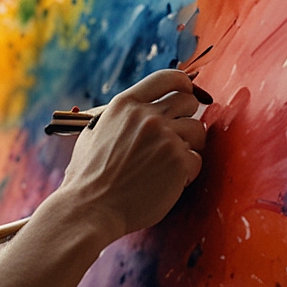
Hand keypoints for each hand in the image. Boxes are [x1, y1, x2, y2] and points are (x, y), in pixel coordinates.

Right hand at [56, 68, 205, 243]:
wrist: (90, 208)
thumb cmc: (88, 177)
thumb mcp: (94, 133)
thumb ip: (120, 118)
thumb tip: (140, 108)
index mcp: (125, 105)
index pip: (167, 78)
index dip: (182, 84)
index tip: (186, 92)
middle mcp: (147, 116)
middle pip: (189, 101)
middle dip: (188, 117)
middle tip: (178, 137)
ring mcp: (165, 138)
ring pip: (198, 130)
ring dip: (190, 146)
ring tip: (170, 164)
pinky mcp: (178, 161)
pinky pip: (197, 159)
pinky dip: (187, 173)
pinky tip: (168, 182)